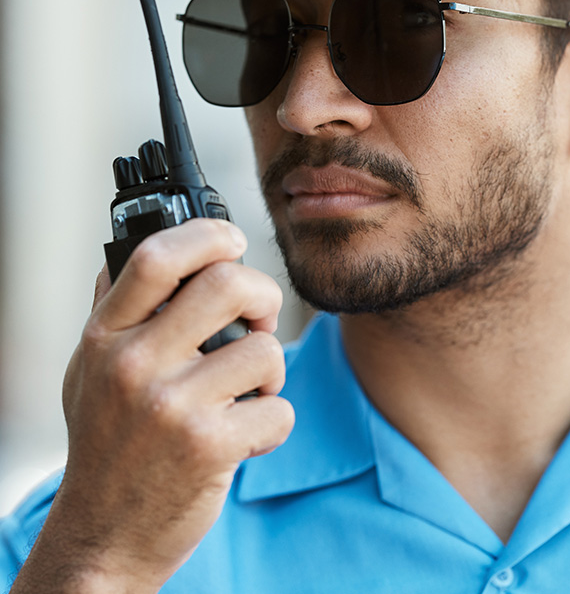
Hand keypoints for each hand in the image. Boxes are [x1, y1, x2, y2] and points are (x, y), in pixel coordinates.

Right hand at [13, 219, 294, 592]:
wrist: (104, 537)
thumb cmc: (107, 445)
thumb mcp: (90, 371)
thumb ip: (114, 313)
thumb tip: (129, 250)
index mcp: (106, 337)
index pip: (157, 257)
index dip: (207, 234)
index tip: (232, 242)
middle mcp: (134, 365)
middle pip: (228, 284)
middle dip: (263, 295)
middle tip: (259, 321)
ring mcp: (171, 407)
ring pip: (264, 349)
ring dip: (272, 371)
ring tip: (248, 391)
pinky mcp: (209, 446)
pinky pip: (278, 407)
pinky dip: (274, 420)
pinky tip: (246, 434)